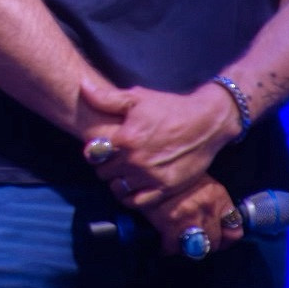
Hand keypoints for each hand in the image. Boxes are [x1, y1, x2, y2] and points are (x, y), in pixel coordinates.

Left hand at [90, 83, 240, 206]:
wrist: (206, 122)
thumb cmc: (170, 108)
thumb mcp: (137, 98)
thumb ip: (106, 97)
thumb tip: (82, 85)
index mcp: (126, 138)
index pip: (93, 152)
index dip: (94, 149)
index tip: (102, 147)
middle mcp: (136, 160)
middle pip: (103, 172)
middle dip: (104, 165)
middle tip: (113, 159)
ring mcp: (151, 177)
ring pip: (117, 188)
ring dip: (116, 181)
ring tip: (122, 172)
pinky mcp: (165, 188)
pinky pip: (137, 202)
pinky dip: (130, 197)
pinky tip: (132, 186)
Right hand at [138, 174, 243, 257]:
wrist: (147, 165)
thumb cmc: (170, 169)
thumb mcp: (196, 177)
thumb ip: (209, 200)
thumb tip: (214, 223)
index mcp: (217, 195)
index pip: (234, 231)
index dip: (226, 239)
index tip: (219, 240)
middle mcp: (208, 208)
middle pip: (214, 243)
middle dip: (204, 244)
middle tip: (192, 239)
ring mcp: (190, 219)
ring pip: (195, 250)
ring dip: (186, 247)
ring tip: (177, 241)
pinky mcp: (170, 225)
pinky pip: (172, 248)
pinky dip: (166, 248)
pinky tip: (163, 241)